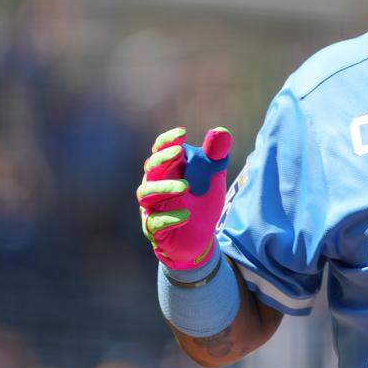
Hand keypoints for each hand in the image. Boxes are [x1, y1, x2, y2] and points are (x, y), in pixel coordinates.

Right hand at [136, 126, 232, 270]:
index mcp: (169, 169)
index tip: (182, 132)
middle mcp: (156, 186)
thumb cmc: (201, 199)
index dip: (167, 140)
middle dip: (162, 159)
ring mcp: (153, 207)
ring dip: (164, 187)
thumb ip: (216, 155)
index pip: (160, 150)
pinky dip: (170, 218)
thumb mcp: (213, 176)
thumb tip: (221, 132)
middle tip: (178, 152)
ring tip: (185, 186)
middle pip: (150, 169)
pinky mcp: (156, 230)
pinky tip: (187, 215)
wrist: (201, 236)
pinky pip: (155, 223)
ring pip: (146, 194)